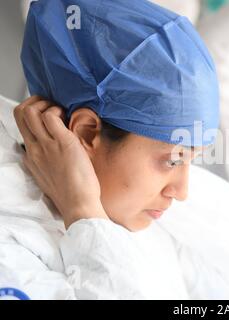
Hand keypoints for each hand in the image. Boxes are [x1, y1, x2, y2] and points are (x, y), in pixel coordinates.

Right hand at [14, 96, 107, 228]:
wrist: (78, 204)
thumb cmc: (71, 193)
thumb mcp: (51, 176)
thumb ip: (47, 162)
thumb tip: (53, 151)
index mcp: (31, 157)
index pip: (21, 128)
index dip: (33, 116)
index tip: (48, 116)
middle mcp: (34, 149)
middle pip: (19, 115)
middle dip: (34, 102)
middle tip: (51, 106)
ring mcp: (46, 145)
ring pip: (30, 112)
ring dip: (46, 104)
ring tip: (60, 111)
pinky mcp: (62, 142)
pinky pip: (50, 116)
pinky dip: (57, 111)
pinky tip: (68, 118)